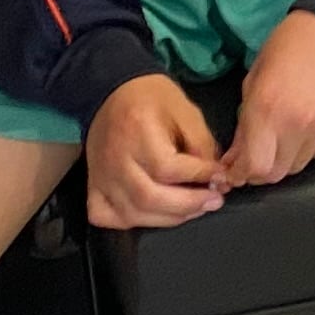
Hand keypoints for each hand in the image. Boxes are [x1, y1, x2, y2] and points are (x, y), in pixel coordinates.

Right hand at [85, 74, 225, 228]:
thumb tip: (215, 177)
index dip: (199, 176)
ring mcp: (100, 175)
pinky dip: (131, 221)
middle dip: (189, 204)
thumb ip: (202, 143)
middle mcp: (114, 157)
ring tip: (195, 209)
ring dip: (169, 218)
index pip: (168, 168)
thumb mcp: (185, 110)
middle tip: (215, 200)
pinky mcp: (93, 185)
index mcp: (137, 129)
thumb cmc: (152, 98)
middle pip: (150, 197)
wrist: (113, 92)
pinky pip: (106, 216)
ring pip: (132, 213)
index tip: (220, 176)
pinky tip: (154, 213)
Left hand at [223, 9, 314, 189]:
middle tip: (251, 159)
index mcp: (267, 110)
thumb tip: (235, 154)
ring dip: (282, 160)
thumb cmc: (289, 44)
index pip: (252, 166)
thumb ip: (245, 121)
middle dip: (258, 172)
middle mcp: (296, 126)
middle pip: (274, 174)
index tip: (232, 171)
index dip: (239, 174)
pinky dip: (303, 148)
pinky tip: (301, 129)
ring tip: (277, 142)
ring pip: (296, 166)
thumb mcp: (255, 78)